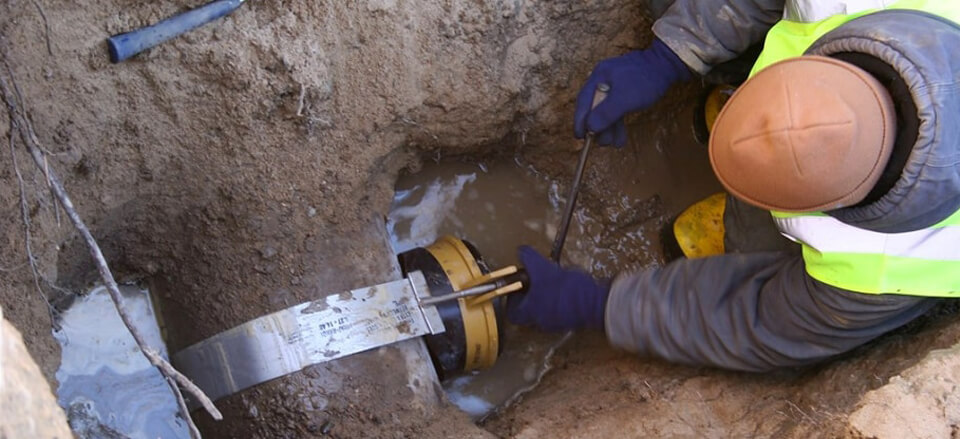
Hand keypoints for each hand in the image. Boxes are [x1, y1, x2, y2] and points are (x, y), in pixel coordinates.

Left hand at [508, 246, 609, 331]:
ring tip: (552, 281)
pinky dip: (560, 298)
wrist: (594, 302)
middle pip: (527, 310)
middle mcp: (540, 321)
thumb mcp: (542, 267)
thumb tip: (521, 251)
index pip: (512, 312)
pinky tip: (566, 286)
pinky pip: (560, 310)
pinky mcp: (571, 320)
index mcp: (530, 312)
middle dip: (530, 294)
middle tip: (535, 281)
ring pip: (544, 310)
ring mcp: (556, 323)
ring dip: (545, 296)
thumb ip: (528, 258)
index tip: (518, 285)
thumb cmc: (566, 289)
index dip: (512, 298)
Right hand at [573, 38, 690, 147]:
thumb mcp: (625, 98)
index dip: (580, 120)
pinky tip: (621, 136)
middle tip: (602, 143)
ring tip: (615, 144)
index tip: (579, 136)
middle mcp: (603, 80)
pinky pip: (617, 109)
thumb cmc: (646, 79)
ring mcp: (614, 84)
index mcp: (599, 77)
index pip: (583, 101)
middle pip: (594, 107)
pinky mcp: (625, 89)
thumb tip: (590, 128)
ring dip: (609, 128)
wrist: (668, 65)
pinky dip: (618, 122)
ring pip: (606, 110)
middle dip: (598, 127)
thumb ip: (606, 112)